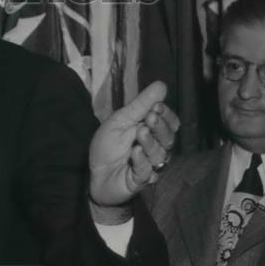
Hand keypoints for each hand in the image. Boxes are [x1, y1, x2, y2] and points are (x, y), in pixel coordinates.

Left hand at [89, 81, 179, 207]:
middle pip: (169, 137)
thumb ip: (141, 105)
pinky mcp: (140, 180)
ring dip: (150, 142)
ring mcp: (150, 165)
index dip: (166, 115)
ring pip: (160, 154)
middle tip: (149, 118)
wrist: (94, 173)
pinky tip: (135, 153)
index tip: (156, 107)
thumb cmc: (107, 147)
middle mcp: (155, 148)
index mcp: (152, 132)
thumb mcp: (120, 120)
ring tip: (139, 134)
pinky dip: (141, 161)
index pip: (170, 122)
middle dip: (160, 126)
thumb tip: (161, 85)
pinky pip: (147, 171)